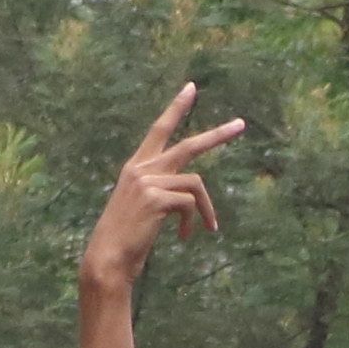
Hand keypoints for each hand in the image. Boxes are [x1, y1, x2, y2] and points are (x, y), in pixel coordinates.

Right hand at [82, 84, 248, 295]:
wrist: (108, 258)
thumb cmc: (126, 239)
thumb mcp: (144, 209)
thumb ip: (161, 192)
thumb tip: (190, 196)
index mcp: (136, 168)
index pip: (159, 130)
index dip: (176, 108)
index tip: (191, 89)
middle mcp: (141, 169)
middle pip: (188, 145)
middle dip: (217, 135)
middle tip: (241, 124)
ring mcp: (147, 181)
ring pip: (195, 183)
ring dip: (207, 209)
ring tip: (209, 228)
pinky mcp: (155, 197)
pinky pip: (190, 204)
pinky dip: (193, 221)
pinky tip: (182, 237)